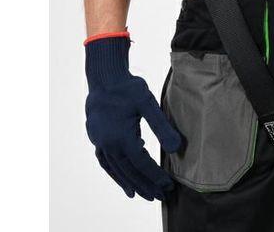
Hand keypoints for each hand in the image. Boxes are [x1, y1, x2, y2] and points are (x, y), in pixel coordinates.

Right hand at [85, 35, 183, 199]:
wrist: (104, 76)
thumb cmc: (128, 87)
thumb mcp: (148, 104)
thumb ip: (162, 127)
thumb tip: (176, 148)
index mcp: (121, 137)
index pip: (142, 164)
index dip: (155, 176)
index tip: (168, 185)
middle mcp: (108, 143)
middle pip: (128, 171)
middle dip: (144, 185)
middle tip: (158, 197)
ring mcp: (99, 141)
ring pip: (115, 168)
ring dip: (128, 182)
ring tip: (138, 194)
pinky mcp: (96, 137)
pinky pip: (105, 160)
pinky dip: (114, 171)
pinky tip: (123, 175)